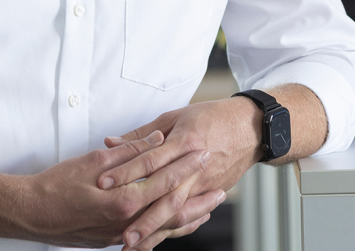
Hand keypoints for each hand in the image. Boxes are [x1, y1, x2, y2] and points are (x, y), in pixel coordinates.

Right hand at [15, 130, 221, 247]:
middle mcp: (127, 223)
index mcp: (123, 201)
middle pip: (173, 210)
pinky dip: (170, 228)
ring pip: (165, 227)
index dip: (186, 166)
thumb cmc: (55, 186)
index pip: (165, 182)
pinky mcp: (113, 240)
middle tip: (222, 186)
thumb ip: (130, 153)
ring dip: (190, 216)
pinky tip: (180, 222)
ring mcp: (120, 235)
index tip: (204, 152)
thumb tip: (158, 139)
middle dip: (198, 197)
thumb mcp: (93, 162)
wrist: (30, 215)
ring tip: (210, 206)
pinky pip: (151, 236)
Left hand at [99, 98, 262, 249]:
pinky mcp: (212, 192)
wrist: (251, 128)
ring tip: (135, 244)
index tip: (104, 184)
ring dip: (156, 229)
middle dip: (143, 215)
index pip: (150, 160)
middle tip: (121, 231)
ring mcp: (205, 182)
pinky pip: (191, 214)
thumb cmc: (212, 117)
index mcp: (184, 141)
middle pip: (166, 194)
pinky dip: (174, 229)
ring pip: (179, 210)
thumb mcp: (175, 117)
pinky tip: (157, 239)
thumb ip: (141, 135)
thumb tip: (110, 143)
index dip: (127, 172)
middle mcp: (195, 165)